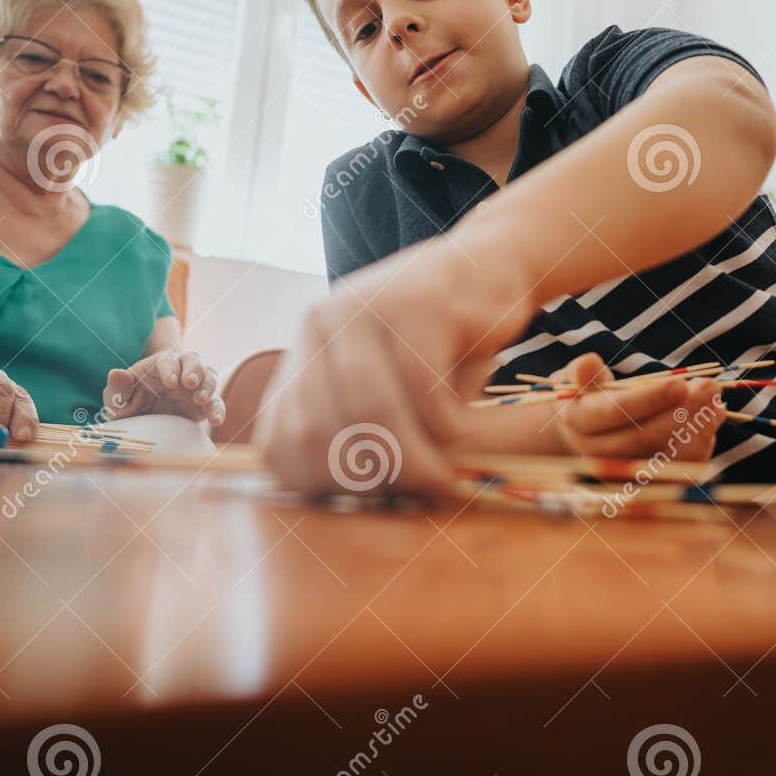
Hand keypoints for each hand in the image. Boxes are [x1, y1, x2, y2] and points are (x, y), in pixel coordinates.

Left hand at [103, 349, 223, 424]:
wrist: (145, 420)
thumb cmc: (130, 403)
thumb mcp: (118, 399)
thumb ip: (117, 388)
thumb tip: (115, 373)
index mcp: (160, 366)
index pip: (168, 359)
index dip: (171, 368)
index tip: (170, 382)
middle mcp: (181, 372)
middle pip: (194, 359)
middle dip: (194, 369)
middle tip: (189, 383)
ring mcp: (195, 387)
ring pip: (209, 376)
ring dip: (208, 385)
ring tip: (200, 399)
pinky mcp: (204, 405)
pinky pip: (216, 403)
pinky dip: (219, 409)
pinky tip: (215, 420)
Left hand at [254, 240, 537, 494]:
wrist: (493, 268)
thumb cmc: (443, 344)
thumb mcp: (388, 389)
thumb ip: (357, 433)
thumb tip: (350, 508)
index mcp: (302, 350)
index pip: (282, 443)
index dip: (324, 485)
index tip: (373, 500)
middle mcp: (319, 324)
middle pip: (321, 433)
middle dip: (372, 479)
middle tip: (416, 493)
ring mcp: (365, 309)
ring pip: (370, 414)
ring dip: (414, 462)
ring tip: (443, 479)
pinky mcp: (418, 306)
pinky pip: (423, 394)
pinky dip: (448, 428)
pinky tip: (465, 425)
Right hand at [553, 353, 724, 462]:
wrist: (586, 436)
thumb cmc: (590, 398)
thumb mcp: (579, 380)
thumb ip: (585, 373)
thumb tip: (589, 363)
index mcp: (579, 422)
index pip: (615, 411)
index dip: (648, 399)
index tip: (679, 383)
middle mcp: (597, 454)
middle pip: (644, 437)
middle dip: (683, 411)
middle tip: (710, 387)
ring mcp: (621, 473)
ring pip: (665, 456)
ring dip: (697, 430)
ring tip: (717, 403)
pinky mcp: (645, 484)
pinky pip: (676, 471)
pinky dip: (700, 448)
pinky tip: (712, 422)